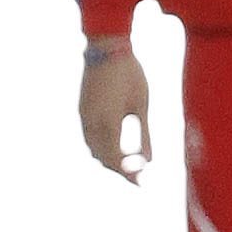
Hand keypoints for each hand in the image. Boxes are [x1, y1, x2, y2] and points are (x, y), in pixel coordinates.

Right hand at [79, 45, 150, 183]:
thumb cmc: (130, 74)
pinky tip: (116, 143)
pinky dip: (101, 146)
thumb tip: (149, 160)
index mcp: (108, 123)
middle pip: (102, 158)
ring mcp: (83, 117)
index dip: (127, 174)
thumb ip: (144, 134)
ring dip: (108, 159)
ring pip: (93, 149)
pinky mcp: (82, 110)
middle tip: (137, 174)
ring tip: (128, 161)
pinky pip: (89, 137)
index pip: (115, 160)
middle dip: (118, 169)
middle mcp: (91, 124)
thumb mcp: (142, 104)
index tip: (140, 182)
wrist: (107, 48)